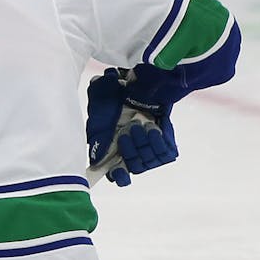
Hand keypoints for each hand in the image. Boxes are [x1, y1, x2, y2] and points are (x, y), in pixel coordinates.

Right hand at [85, 68, 178, 186]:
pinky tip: (153, 129)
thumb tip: (95, 161)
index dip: (119, 175)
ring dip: (143, 144)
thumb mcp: (101, 117)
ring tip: (141, 126)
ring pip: (149, 160)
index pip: (118, 173)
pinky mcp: (164, 140)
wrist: (143, 83)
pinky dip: (158, 141)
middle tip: (127, 132)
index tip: (119, 171)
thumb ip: (98, 139)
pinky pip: (164, 152)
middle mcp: (132, 150)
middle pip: (134, 166)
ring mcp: (149, 146)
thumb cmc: (117, 98)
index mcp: (115, 149)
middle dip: (131, 151)